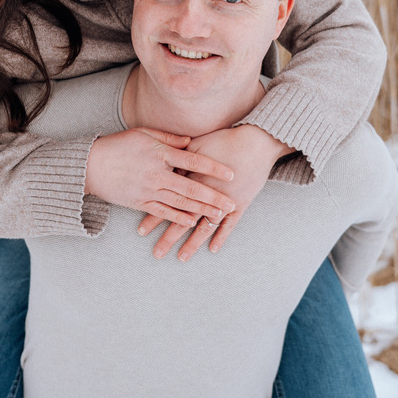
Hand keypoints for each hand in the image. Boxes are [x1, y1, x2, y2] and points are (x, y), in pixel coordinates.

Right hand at [85, 128, 234, 226]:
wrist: (90, 165)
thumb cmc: (118, 145)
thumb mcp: (143, 133)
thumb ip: (168, 138)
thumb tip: (190, 141)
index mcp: (160, 153)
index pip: (193, 160)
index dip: (213, 167)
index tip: (230, 174)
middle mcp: (157, 173)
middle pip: (191, 186)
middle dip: (213, 196)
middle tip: (232, 203)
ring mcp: (148, 189)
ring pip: (180, 202)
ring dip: (201, 210)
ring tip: (219, 215)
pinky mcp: (139, 202)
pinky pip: (163, 212)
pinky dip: (178, 218)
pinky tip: (192, 222)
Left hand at [138, 124, 291, 258]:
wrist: (255, 143)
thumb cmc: (224, 140)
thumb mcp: (195, 147)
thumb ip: (178, 159)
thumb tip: (163, 169)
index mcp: (192, 181)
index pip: (169, 203)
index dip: (154, 217)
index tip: (142, 230)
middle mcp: (206, 196)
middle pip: (184, 220)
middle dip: (169, 238)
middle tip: (157, 253)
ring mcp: (224, 203)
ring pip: (204, 228)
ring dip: (192, 244)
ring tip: (181, 258)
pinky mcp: (240, 204)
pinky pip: (230, 225)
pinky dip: (221, 237)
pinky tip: (212, 250)